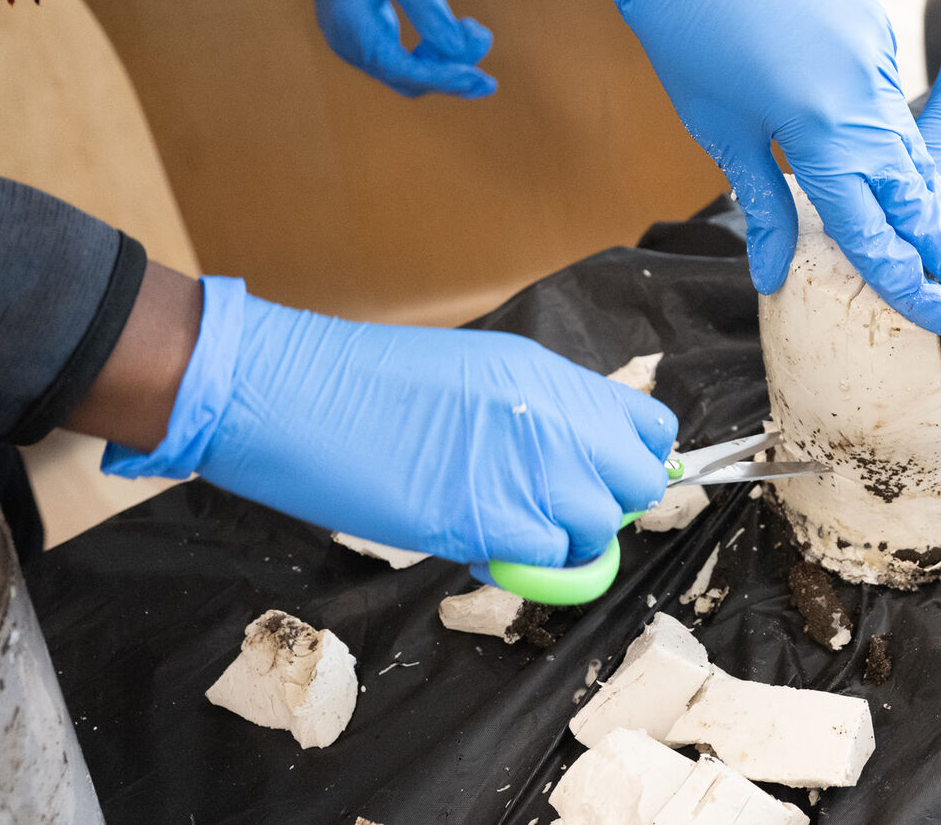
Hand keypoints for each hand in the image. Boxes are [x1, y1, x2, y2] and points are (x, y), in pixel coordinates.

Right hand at [101, 277, 675, 567]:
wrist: (292, 392)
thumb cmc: (364, 382)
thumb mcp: (479, 374)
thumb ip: (537, 413)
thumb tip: (571, 458)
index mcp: (552, 378)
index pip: (649, 430)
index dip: (630, 463)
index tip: (602, 479)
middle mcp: (556, 420)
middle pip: (635, 485)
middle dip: (604, 508)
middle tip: (555, 513)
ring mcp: (528, 470)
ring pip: (596, 532)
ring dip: (563, 544)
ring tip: (511, 530)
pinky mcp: (488, 520)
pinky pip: (545, 561)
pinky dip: (521, 565)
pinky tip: (479, 544)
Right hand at [279, 0, 496, 97]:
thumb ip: (430, 13)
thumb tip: (459, 53)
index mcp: (353, 27)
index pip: (404, 71)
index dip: (445, 78)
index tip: (481, 78)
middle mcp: (348, 43)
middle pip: (406, 80)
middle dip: (448, 74)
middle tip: (487, 65)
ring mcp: (351, 40)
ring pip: (403, 70)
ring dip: (441, 61)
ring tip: (473, 32)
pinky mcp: (360, 33)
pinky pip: (397, 55)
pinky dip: (427, 50)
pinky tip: (454, 30)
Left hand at [566, 0, 940, 335]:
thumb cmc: (691, 37)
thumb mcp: (721, 131)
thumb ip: (764, 202)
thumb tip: (773, 273)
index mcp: (822, 135)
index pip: (877, 234)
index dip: (912, 286)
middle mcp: (864, 103)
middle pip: (921, 199)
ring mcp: (878, 63)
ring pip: (916, 152)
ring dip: (937, 206)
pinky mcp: (877, 32)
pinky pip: (896, 102)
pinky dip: (899, 141)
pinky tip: (905, 168)